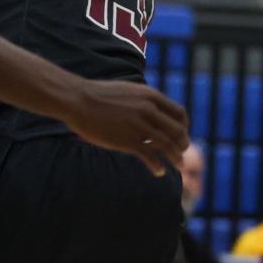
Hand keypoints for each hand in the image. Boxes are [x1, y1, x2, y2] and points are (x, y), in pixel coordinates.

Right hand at [64, 78, 188, 176]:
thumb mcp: (126, 91)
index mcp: (150, 96)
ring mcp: (139, 126)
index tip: (181, 133)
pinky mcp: (129, 141)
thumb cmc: (97, 95)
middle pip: (178, 131)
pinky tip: (158, 172)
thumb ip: (142, 100)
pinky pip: (151, 157)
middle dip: (183, 144)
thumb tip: (150, 109)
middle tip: (182, 152)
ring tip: (179, 166)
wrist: (78, 100)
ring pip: (168, 146)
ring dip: (177, 158)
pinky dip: (158, 166)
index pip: (180, 113)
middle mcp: (149, 110)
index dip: (184, 125)